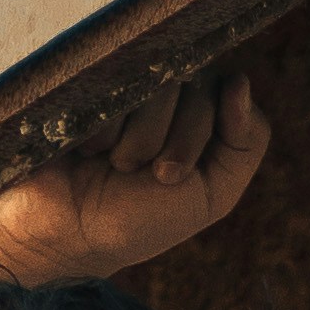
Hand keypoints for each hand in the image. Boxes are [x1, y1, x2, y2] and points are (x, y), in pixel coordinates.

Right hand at [0, 69, 267, 292]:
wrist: (63, 233)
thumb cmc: (137, 218)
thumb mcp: (211, 195)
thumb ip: (246, 143)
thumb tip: (241, 79)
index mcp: (199, 106)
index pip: (224, 89)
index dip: (198, 136)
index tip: (171, 178)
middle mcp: (164, 82)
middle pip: (192, 85)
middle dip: (170, 144)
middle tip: (140, 175)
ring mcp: (123, 75)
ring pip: (155, 84)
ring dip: (134, 142)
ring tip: (110, 164)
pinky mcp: (85, 76)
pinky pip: (113, 86)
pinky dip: (103, 130)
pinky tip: (86, 149)